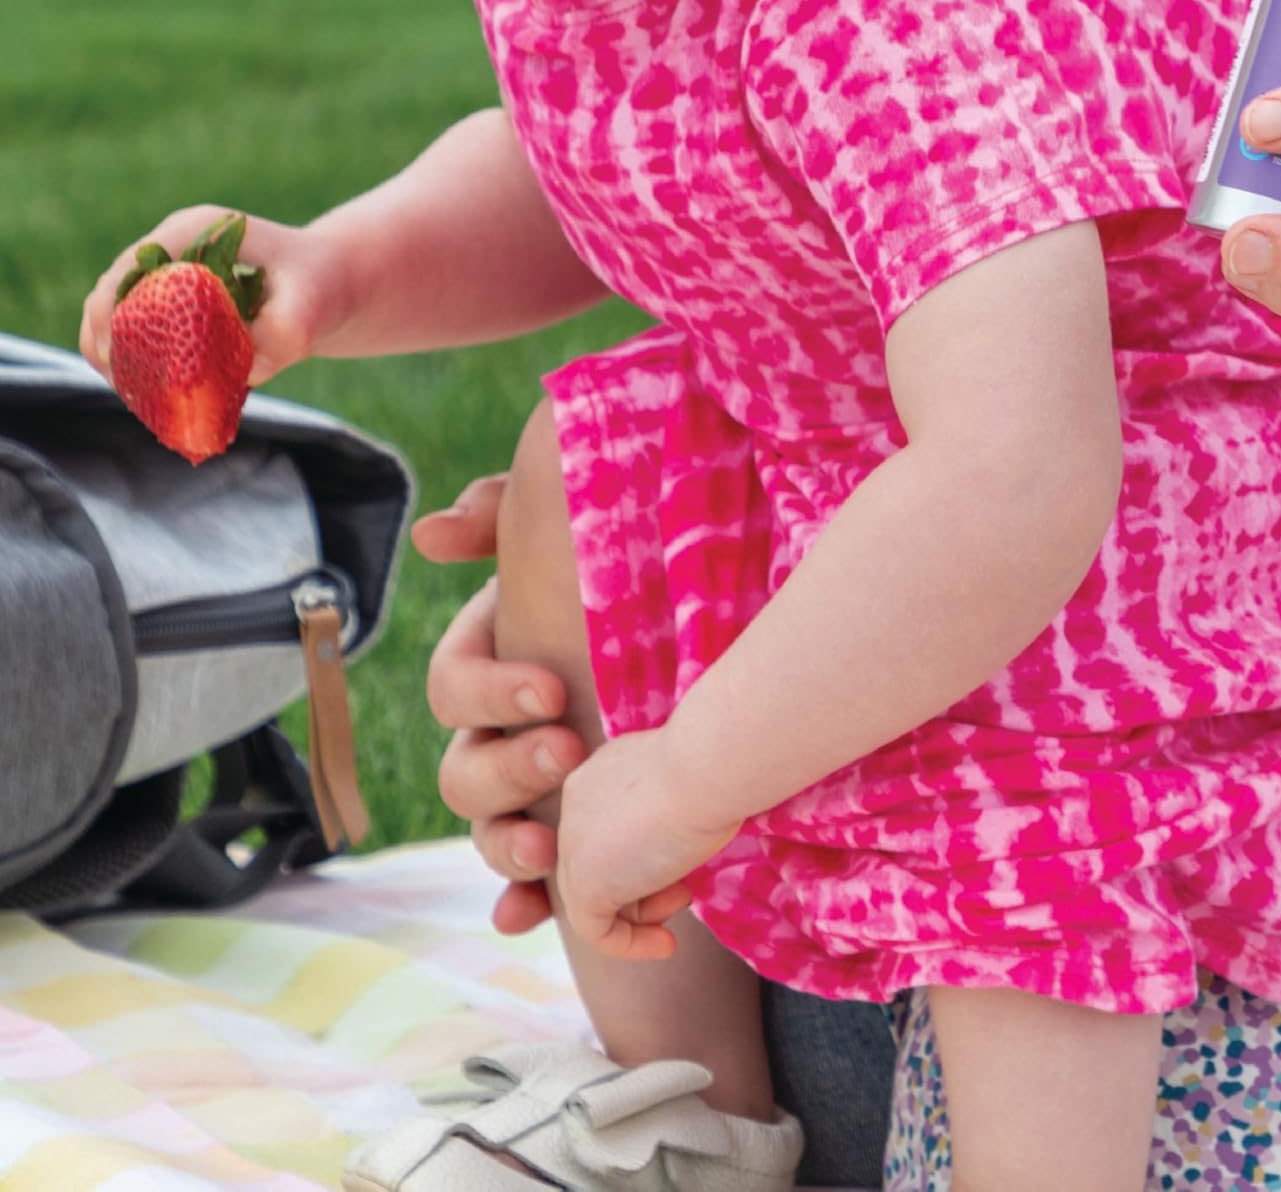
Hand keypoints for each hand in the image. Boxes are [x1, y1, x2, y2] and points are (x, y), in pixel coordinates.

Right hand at [79, 206, 348, 386]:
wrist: (331, 281)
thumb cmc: (321, 284)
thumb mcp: (314, 303)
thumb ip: (286, 332)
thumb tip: (249, 369)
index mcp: (198, 230)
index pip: (133, 263)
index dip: (111, 308)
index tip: (115, 354)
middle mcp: (174, 247)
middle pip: (112, 290)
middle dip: (106, 339)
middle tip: (125, 385)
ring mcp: (167, 273)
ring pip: (115, 314)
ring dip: (116, 353)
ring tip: (138, 394)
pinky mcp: (169, 299)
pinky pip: (134, 330)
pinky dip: (134, 360)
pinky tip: (152, 392)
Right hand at [415, 477, 585, 934]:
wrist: (701, 625)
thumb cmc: (629, 568)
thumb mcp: (576, 528)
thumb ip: (509, 511)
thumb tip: (434, 531)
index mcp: (497, 659)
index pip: (453, 685)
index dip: (490, 691)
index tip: (553, 688)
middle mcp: (502, 730)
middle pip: (464, 770)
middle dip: (507, 770)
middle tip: (569, 752)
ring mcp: (532, 786)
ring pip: (488, 830)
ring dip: (505, 846)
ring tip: (549, 848)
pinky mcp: (574, 826)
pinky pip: (531, 880)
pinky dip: (524, 901)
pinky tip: (530, 913)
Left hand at [554, 726, 739, 961]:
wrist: (711, 763)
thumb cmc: (718, 762)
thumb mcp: (687, 784)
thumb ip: (667, 808)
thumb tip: (677, 839)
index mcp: (602, 772)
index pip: (611, 827)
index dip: (647, 851)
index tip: (684, 859)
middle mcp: (578, 802)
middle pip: (601, 861)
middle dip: (645, 885)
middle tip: (686, 887)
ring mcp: (574, 844)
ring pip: (596, 895)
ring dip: (643, 911)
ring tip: (684, 899)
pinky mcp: (584, 884)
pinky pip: (594, 930)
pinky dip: (629, 944)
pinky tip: (666, 945)